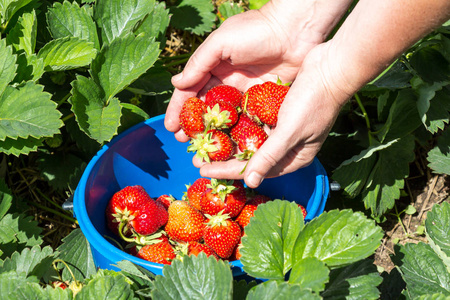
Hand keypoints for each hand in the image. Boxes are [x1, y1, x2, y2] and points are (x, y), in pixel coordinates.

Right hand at [164, 0, 352, 141]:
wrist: (295, 30)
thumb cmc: (256, 30)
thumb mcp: (221, 42)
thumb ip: (199, 63)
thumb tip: (176, 83)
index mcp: (213, 67)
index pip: (191, 91)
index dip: (180, 109)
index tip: (170, 127)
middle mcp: (227, 82)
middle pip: (206, 108)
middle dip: (194, 126)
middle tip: (184, 143)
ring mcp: (245, 93)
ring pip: (225, 118)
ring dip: (214, 133)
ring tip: (204, 149)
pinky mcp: (263, 102)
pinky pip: (248, 120)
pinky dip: (238, 133)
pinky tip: (231, 146)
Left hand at [198, 42, 354, 187]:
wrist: (331, 68)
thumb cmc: (316, 101)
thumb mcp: (291, 131)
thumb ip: (269, 156)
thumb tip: (251, 182)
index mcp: (294, 157)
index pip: (256, 170)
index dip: (228, 170)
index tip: (204, 170)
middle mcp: (287, 147)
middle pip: (251, 158)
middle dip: (225, 158)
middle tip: (199, 159)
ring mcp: (283, 130)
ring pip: (251, 141)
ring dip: (229, 142)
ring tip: (206, 143)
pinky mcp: (279, 114)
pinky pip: (255, 124)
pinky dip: (239, 126)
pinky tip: (222, 124)